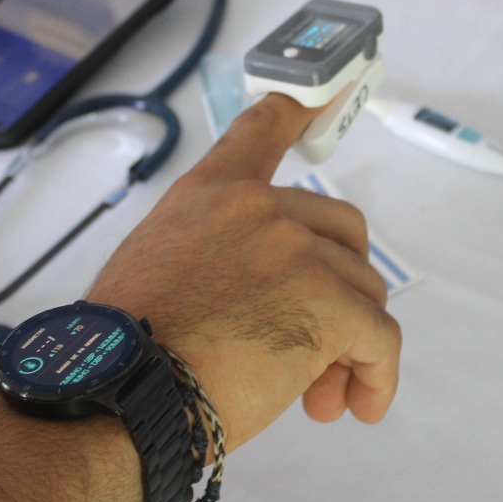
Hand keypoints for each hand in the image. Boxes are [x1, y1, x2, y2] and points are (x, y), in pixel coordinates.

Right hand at [88, 94, 400, 449]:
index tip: (326, 97)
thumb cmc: (126, 349)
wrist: (122, 392)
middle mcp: (258, 208)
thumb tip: (262, 296)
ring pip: (363, 292)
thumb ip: (216, 251)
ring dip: (349, 346)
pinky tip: (360, 405)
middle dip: (339, 290)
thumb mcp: (155, 264)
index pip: (264, 127)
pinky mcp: (330, 304)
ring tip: (315, 396)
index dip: (302, 110)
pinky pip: (380, 339)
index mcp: (210, 194)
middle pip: (342, 233)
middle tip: (314, 349)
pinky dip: (377, 376)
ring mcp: (298, 252)